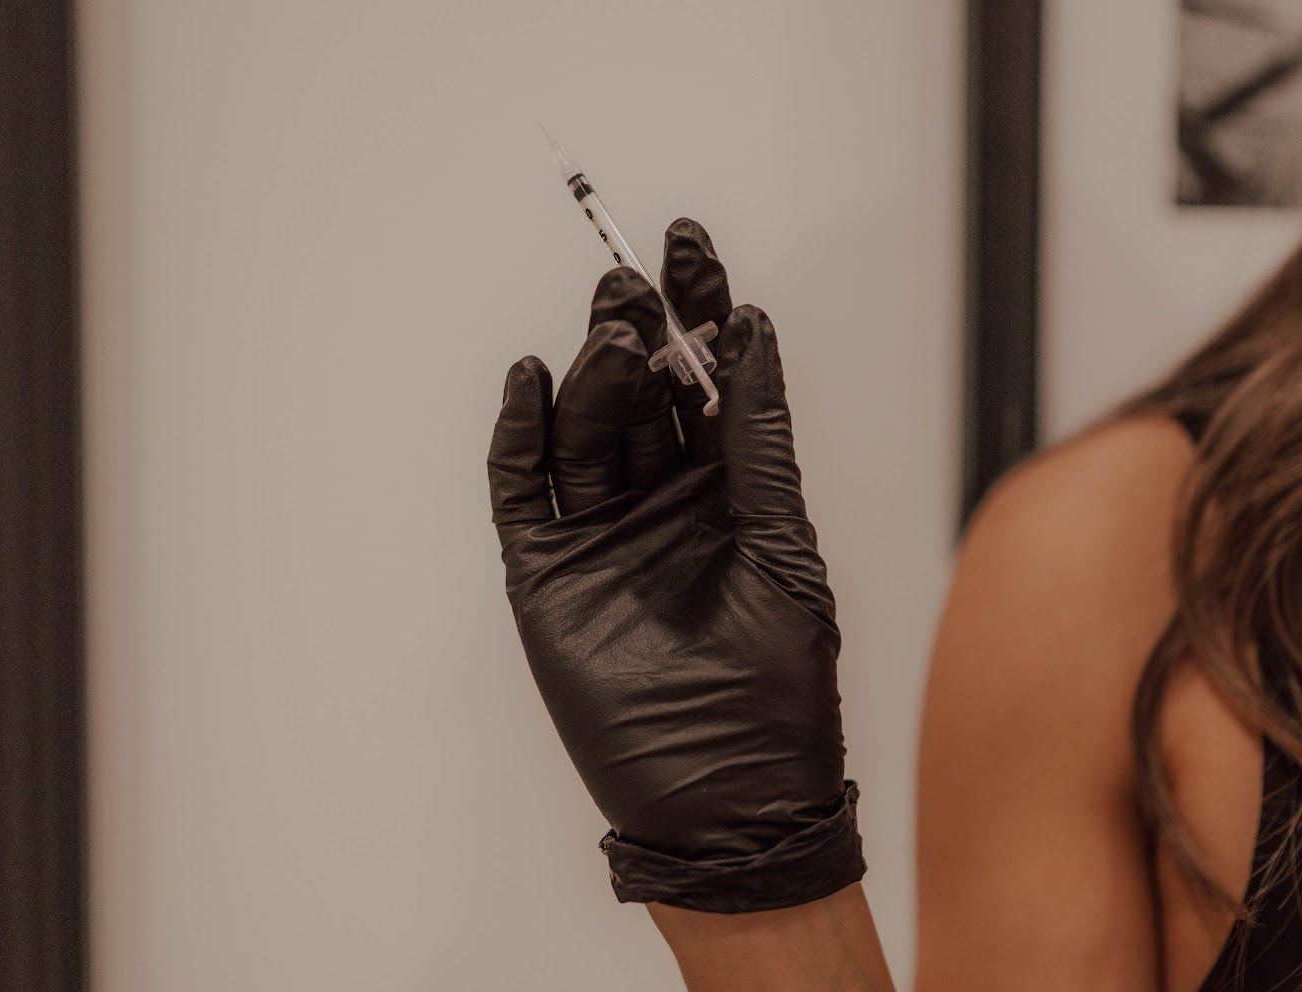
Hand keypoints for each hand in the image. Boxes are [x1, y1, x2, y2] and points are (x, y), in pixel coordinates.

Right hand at [488, 219, 863, 913]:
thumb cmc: (776, 686)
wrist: (725, 800)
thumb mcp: (781, 545)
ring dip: (593, 375)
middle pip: (640, 393)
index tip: (690, 244)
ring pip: (586, 429)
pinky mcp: (549, 576)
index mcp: (728, 492)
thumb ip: (758, 443)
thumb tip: (754, 336)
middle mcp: (663, 503)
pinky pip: (522, 490)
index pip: (708, 380)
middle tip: (639, 284)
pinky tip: (532, 380)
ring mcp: (602, 536)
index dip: (699, 309)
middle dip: (640, 330)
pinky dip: (520, 435)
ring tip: (617, 337)